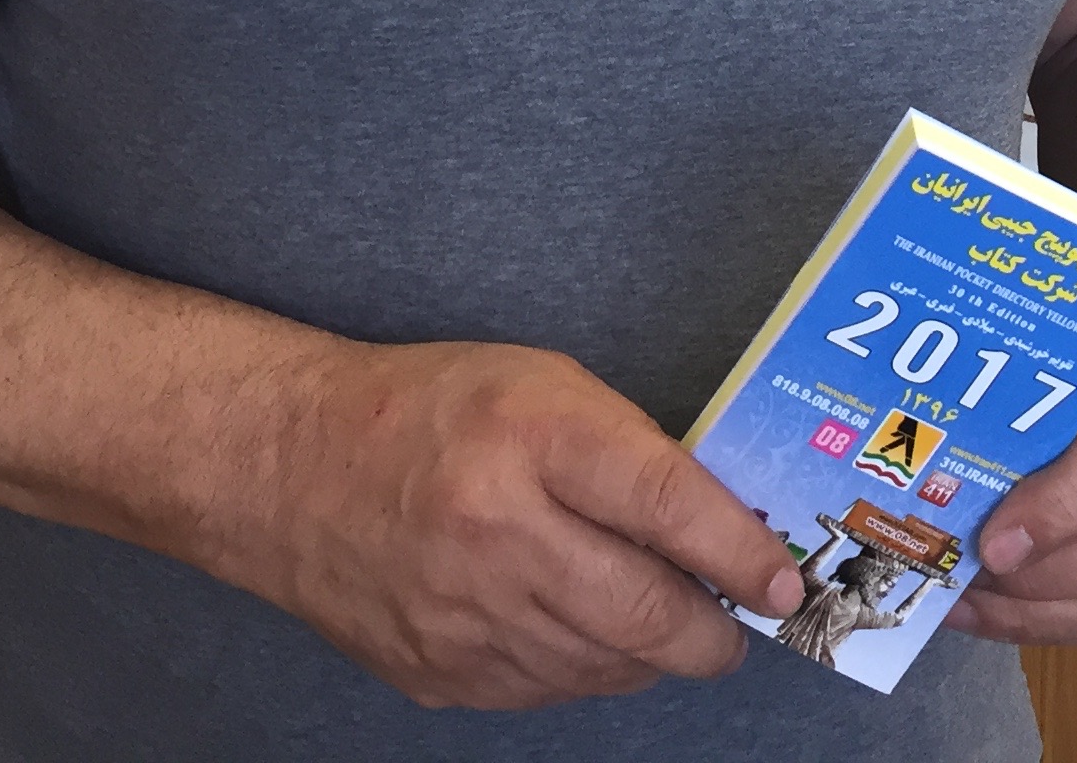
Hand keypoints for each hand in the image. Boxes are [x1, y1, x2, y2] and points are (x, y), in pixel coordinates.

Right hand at [247, 340, 802, 710]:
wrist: (292, 468)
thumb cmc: (432, 411)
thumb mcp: (545, 385)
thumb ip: (632, 451)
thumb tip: (720, 525)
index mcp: (534, 439)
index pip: (667, 504)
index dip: (740, 552)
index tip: (783, 582)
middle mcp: (499, 535)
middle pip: (645, 613)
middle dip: (713, 632)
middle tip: (739, 623)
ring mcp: (465, 618)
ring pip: (605, 667)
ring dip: (653, 652)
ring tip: (669, 623)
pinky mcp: (440, 675)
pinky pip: (548, 690)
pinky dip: (587, 667)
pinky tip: (588, 631)